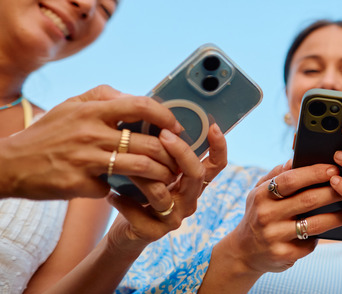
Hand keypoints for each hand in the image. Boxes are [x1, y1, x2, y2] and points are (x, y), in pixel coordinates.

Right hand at [0, 85, 183, 200]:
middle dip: (171, 155)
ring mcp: (85, 160)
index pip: (141, 106)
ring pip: (140, 168)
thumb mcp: (71, 105)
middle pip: (148, 143)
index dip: (166, 116)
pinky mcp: (79, 184)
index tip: (176, 127)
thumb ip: (103, 97)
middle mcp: (91, 133)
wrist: (10, 164)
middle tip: (178, 161)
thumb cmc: (47, 133)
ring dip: (160, 176)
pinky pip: (112, 188)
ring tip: (166, 179)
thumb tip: (134, 97)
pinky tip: (125, 192)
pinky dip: (121, 190)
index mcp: (92, 111)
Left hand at [104, 123, 226, 251]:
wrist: (126, 233)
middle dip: (181, 152)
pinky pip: (140, 215)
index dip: (219, 146)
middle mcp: (190, 200)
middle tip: (163, 134)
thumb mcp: (154, 171)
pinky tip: (111, 195)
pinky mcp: (154, 233)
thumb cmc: (139, 194)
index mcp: (193, 183)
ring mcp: (174, 218)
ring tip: (125, 161)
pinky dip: (124, 203)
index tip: (212, 126)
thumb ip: (162, 152)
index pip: (216, 165)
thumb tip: (158, 118)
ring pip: (164, 193)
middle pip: (196, 174)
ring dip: (143, 175)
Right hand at [222, 162, 341, 275]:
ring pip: (314, 225)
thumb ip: (277, 174)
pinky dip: (322, 238)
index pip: (291, 179)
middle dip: (333, 192)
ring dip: (337, 217)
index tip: (334, 168)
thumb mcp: (260, 192)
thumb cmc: (259, 213)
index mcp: (261, 195)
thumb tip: (296, 157)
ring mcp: (273, 237)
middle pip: (307, 200)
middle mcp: (266, 215)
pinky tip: (332, 232)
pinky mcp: (282, 255)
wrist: (244, 252)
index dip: (314, 173)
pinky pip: (309, 245)